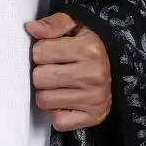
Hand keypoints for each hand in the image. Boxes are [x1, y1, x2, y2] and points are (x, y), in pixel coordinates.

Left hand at [24, 12, 111, 129]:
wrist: (114, 74)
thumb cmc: (86, 49)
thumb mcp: (74, 27)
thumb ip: (53, 24)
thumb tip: (31, 28)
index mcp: (89, 48)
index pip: (38, 52)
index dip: (41, 53)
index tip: (53, 54)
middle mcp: (94, 74)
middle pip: (39, 78)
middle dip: (42, 74)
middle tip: (55, 72)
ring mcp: (94, 98)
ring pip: (44, 100)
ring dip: (47, 94)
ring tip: (60, 86)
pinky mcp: (92, 117)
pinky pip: (57, 121)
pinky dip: (57, 113)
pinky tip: (66, 102)